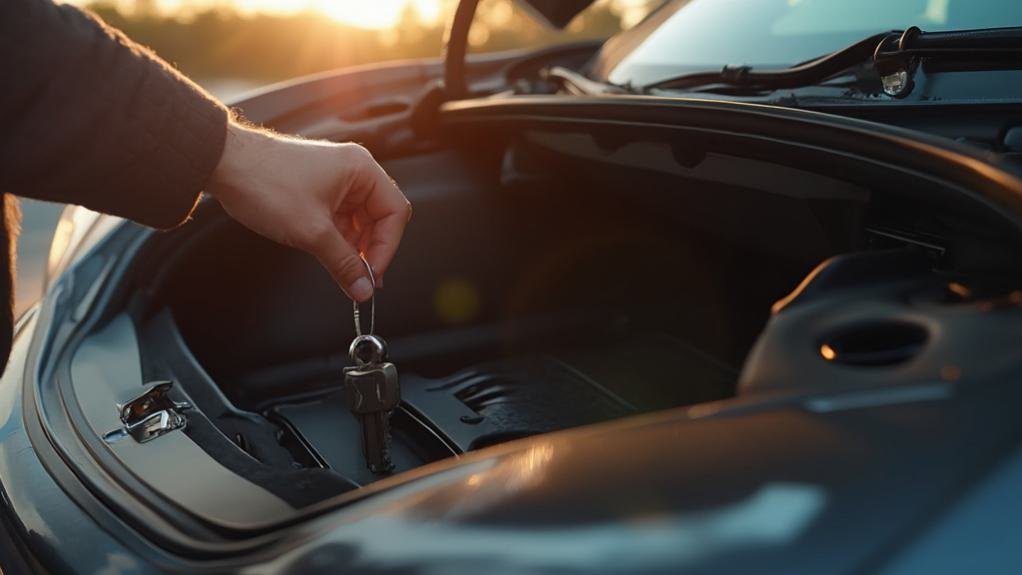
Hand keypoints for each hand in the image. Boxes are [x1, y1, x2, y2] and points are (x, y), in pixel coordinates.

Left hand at [207, 123, 410, 301]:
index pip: (395, 212)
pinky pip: (341, 219)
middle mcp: (353, 171)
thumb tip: (363, 288)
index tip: (372, 274)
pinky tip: (331, 257)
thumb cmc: (265, 181)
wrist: (224, 165)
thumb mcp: (311, 231)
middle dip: (371, 250)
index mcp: (361, 169)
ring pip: (360, 222)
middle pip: (381, 218)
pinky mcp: (320, 190)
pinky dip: (339, 240)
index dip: (387, 247)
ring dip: (354, 248)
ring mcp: (336, 180)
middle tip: (361, 279)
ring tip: (343, 270)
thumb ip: (343, 263)